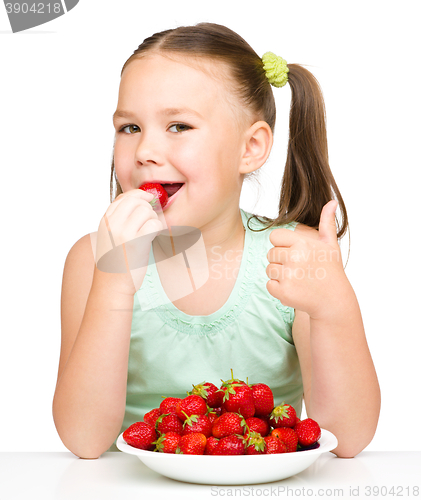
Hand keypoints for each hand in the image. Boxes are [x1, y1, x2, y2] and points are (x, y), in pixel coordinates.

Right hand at [94, 189, 164, 294]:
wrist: (111, 285)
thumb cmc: (114, 263)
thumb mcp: (110, 237)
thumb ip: (120, 220)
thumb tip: (141, 204)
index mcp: (105, 221)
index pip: (124, 197)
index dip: (139, 196)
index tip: (148, 200)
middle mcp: (113, 224)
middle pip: (137, 201)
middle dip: (148, 208)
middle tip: (150, 220)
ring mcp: (124, 233)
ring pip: (147, 211)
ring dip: (153, 219)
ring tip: (150, 231)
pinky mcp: (137, 243)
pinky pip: (154, 224)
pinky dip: (158, 228)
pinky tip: (153, 237)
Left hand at [266, 200, 350, 319]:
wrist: (334, 301)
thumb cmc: (331, 271)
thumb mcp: (330, 245)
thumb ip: (326, 223)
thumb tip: (332, 202)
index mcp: (302, 243)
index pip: (274, 237)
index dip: (282, 245)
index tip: (294, 253)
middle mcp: (294, 258)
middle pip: (270, 254)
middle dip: (281, 261)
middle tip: (298, 268)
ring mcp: (288, 275)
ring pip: (269, 270)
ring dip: (279, 275)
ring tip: (297, 279)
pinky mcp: (284, 291)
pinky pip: (269, 285)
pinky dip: (278, 289)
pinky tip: (294, 289)